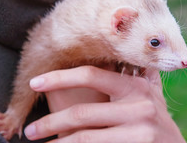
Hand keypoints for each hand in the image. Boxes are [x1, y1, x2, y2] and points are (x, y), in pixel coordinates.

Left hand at [24, 66, 185, 142]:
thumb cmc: (155, 120)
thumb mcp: (150, 94)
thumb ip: (138, 75)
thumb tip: (122, 52)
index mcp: (135, 85)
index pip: (91, 75)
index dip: (59, 78)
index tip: (36, 82)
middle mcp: (138, 104)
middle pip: (82, 113)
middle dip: (50, 123)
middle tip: (31, 132)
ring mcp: (139, 128)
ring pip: (85, 137)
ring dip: (58, 141)